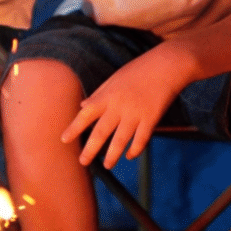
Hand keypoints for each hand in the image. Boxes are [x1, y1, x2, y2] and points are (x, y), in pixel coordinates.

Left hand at [61, 47, 185, 168]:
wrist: (167, 65)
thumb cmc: (139, 70)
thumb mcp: (114, 79)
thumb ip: (98, 94)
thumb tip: (83, 106)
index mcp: (107, 95)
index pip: (86, 115)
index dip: (74, 128)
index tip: (64, 140)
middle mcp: (119, 106)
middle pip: (101, 132)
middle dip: (90, 149)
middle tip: (82, 162)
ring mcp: (136, 113)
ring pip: (120, 140)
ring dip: (112, 155)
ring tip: (107, 165)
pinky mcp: (152, 118)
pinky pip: (141, 139)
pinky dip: (135, 149)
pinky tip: (129, 156)